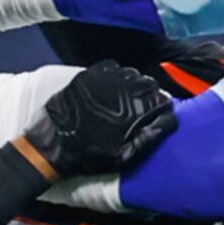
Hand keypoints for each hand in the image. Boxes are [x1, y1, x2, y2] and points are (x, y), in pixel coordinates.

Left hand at [23, 61, 178, 178]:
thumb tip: (171, 120)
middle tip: (140, 107)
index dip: (162, 107)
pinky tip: (110, 86)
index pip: (161, 99)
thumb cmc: (89, 155)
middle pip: (148, 83)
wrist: (52, 146)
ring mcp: (104, 79)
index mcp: (133, 109)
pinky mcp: (88, 74)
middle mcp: (122, 89)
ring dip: (132, 84)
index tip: (157, 114)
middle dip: (149, 94)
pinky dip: (114, 74)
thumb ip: (149, 138)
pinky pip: (110, 67)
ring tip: (125, 97)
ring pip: (130, 73)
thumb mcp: (124, 157)